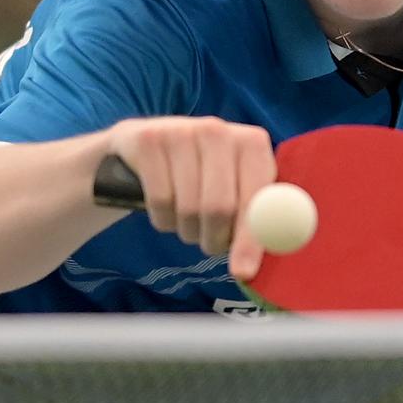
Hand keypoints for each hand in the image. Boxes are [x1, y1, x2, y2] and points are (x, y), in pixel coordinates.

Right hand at [105, 116, 276, 280]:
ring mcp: (181, 131)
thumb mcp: (234, 188)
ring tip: (187, 221)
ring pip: (188, 208)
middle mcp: (219, 130)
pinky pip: (159, 201)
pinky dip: (162, 219)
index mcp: (252, 143)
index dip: (251, 238)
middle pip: (220, 207)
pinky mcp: (148, 140)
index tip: (242, 271)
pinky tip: (165, 208)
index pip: (259, 197)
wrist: (144, 148)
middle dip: (213, 238)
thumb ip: (256, 218)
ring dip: (186, 230)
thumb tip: (258, 265)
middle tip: (210, 245)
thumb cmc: (202, 178)